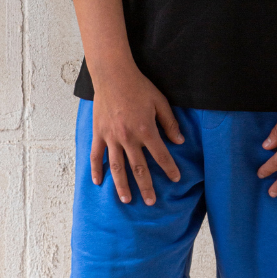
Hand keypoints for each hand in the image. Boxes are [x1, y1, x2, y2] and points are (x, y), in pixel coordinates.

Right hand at [91, 66, 183, 204]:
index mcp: (146, 130)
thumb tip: (179, 141)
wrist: (113, 75)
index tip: (176, 179)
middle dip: (146, 187)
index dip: (170, 168)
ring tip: (127, 199)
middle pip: (139, 168)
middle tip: (151, 202)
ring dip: (122, 185)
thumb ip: (170, 123)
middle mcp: (128, 138)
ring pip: (117, 167)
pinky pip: (97, 155)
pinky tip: (98, 182)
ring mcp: (111, 137)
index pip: (161, 155)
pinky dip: (97, 169)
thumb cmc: (139, 87)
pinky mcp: (99, 133)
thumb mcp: (160, 102)